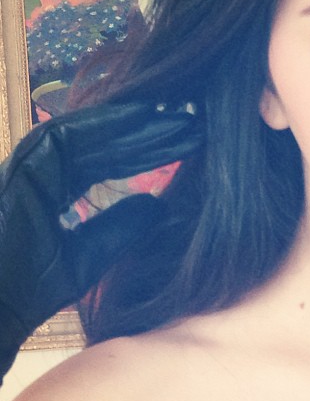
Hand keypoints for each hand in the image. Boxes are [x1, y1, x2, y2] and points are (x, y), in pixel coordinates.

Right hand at [0, 101, 200, 381]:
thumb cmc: (35, 289)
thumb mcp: (93, 254)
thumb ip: (122, 227)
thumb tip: (158, 203)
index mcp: (56, 188)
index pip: (109, 160)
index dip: (149, 150)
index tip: (190, 142)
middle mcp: (43, 170)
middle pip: (104, 142)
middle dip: (149, 131)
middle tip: (193, 119)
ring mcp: (31, 164)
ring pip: (89, 132)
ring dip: (135, 121)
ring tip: (178, 111)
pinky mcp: (25, 165)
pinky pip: (70, 135)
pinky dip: (107, 123)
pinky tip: (146, 115)